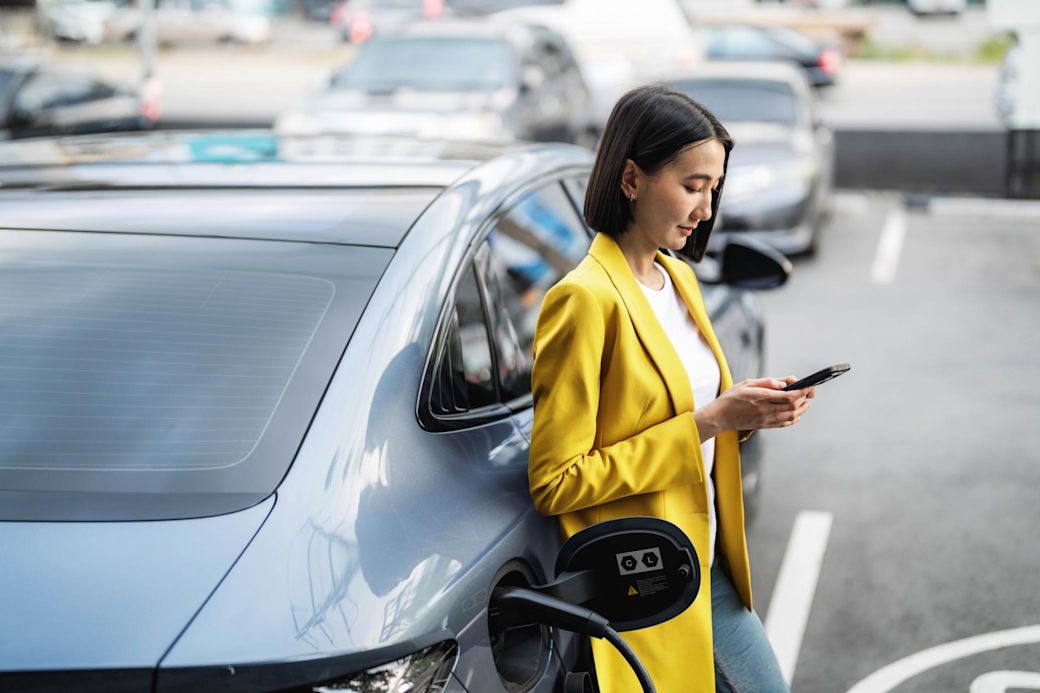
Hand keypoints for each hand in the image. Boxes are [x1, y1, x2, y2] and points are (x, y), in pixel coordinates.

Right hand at [694, 377, 813, 439]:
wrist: (719, 417)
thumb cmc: (731, 398)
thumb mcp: (746, 383)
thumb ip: (767, 382)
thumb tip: (784, 384)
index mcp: (760, 397)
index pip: (788, 396)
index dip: (802, 391)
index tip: (809, 386)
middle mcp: (765, 410)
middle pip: (793, 406)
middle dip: (805, 398)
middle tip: (810, 392)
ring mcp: (765, 420)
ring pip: (791, 416)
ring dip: (802, 409)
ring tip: (806, 402)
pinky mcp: (764, 426)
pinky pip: (784, 424)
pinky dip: (794, 419)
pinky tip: (796, 414)